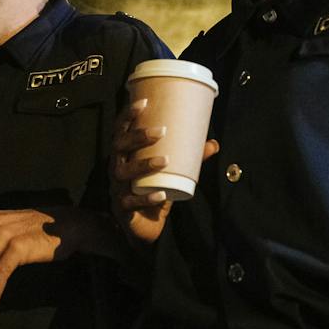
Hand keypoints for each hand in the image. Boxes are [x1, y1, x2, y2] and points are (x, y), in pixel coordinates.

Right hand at [110, 97, 217, 246]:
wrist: (143, 226)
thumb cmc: (153, 190)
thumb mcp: (171, 172)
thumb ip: (190, 158)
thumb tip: (213, 143)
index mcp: (124, 154)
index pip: (120, 130)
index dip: (128, 115)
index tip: (143, 102)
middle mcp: (116, 167)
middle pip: (119, 147)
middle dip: (138, 136)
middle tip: (162, 130)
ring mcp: (116, 188)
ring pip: (123, 173)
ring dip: (143, 165)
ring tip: (164, 160)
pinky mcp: (122, 209)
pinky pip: (130, 202)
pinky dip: (146, 199)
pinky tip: (161, 195)